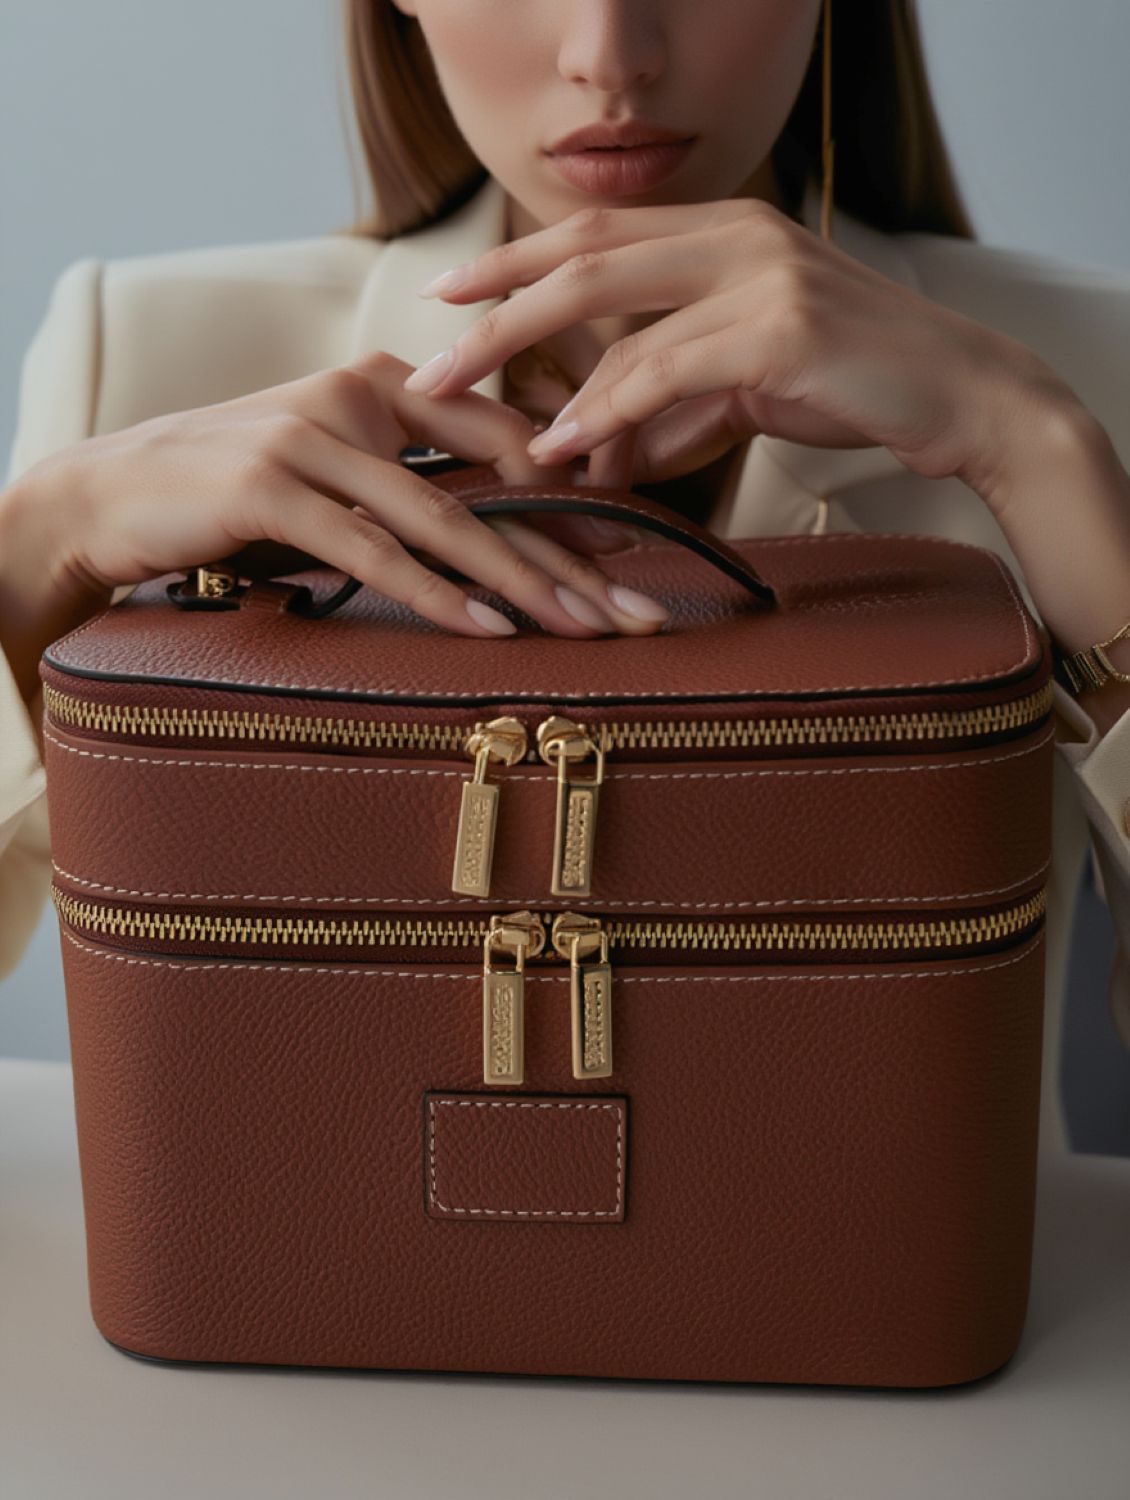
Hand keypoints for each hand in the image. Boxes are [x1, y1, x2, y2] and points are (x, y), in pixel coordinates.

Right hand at [1, 351, 668, 672]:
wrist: (114, 492)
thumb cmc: (239, 491)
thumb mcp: (337, 473)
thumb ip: (411, 484)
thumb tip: (500, 538)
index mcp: (388, 384)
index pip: (510, 444)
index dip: (578, 502)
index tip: (638, 562)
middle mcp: (360, 396)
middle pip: (496, 484)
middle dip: (576, 556)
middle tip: (641, 615)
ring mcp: (314, 438)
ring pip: (445, 517)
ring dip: (523, 581)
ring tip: (585, 631)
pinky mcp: (269, 486)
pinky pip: (372, 550)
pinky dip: (436, 593)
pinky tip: (489, 628)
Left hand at [405, 199, 1064, 502]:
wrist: (962, 396)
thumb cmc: (852, 383)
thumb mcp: (744, 385)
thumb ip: (668, 403)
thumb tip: (589, 448)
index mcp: (723, 230)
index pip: (595, 232)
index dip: (515, 261)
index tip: (450, 295)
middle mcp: (735, 235)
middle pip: (585, 258)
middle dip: (497, 310)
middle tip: (430, 358)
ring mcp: (760, 274)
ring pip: (618, 318)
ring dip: (543, 376)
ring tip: (491, 429)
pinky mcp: (781, 329)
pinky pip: (667, 370)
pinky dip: (610, 410)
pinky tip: (570, 444)